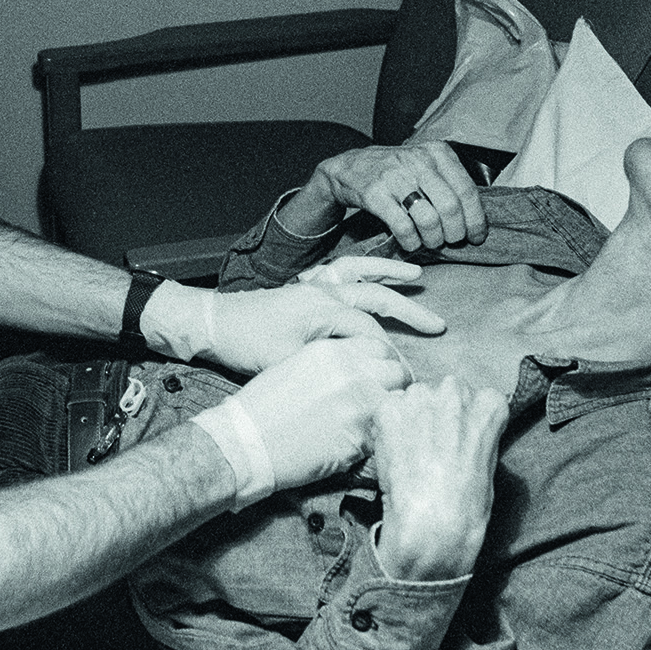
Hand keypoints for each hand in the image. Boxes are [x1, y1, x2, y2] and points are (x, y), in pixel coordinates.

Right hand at [193, 335, 410, 506]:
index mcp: (334, 350)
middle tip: (388, 403)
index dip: (386, 364)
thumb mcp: (299, 365)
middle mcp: (352, 372)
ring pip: (397, 406)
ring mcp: (359, 405)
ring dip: (391, 416)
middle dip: (396, 388)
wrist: (245, 440)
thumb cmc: (263, 405)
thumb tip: (361, 374)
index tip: (384, 378)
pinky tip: (359, 446)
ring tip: (378, 426)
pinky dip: (376, 442)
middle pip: (399, 374)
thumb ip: (335, 364)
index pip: (382, 348)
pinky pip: (383, 437)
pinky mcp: (359, 438)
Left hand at [196, 275, 445, 374]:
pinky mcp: (304, 287)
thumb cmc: (246, 345)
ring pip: (361, 273)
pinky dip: (360, 268)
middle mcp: (324, 291)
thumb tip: (364, 381)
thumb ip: (329, 369)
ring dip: (389, 273)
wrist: (211, 323)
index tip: (408, 375)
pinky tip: (369, 273)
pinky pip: (340, 271)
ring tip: (416, 274)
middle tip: (439, 325)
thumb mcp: (289, 364)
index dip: (391, 356)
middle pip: (376, 297)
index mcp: (323, 309)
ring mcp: (314, 285)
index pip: (370, 332)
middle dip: (409, 311)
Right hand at [286, 142, 485, 252]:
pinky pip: (403, 226)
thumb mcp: (426, 164)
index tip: (477, 236)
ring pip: (429, 219)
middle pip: (450, 207)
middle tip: (452, 241)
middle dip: (456, 232)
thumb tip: (476, 219)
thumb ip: (451, 182)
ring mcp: (395, 176)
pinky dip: (412, 241)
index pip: (467, 190)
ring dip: (434, 239)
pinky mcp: (375, 193)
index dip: (476, 219)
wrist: (351, 167)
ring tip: (432, 242)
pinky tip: (412, 243)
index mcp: (437, 152)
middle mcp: (418, 160)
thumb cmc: (398, 172)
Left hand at [370, 378, 510, 579]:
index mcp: (489, 402)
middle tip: (429, 448)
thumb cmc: (468, 504)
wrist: (433, 521)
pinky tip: (394, 456)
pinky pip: (386, 411)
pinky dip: (386, 430)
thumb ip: (475, 434)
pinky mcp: (389, 407)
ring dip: (409, 420)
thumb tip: (458, 432)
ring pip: (411, 400)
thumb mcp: (489, 462)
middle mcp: (455, 389)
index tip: (455, 440)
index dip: (461, 420)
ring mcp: (420, 395)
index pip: (475, 398)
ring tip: (410, 455)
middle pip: (441, 393)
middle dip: (434, 415)